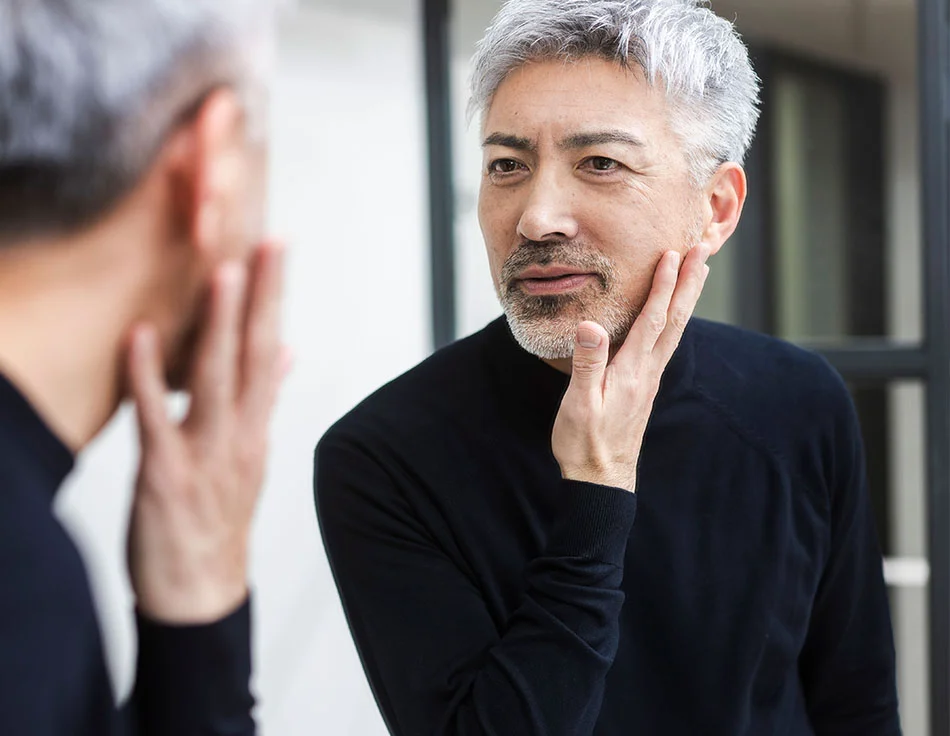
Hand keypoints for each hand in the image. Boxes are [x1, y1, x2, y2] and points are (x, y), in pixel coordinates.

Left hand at [126, 241, 287, 623]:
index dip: (274, 298)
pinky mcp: (165, 475)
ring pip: (217, 379)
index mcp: (256, 428)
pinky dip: (149, 376)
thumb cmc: (220, 522)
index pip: (271, 349)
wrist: (202, 592)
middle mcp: (238, 435)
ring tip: (224, 272)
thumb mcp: (251, 458)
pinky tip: (142, 336)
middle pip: (256, 355)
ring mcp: (204, 453)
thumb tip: (287, 353)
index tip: (277, 250)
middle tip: (269, 243)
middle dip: (262, 295)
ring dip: (221, 324)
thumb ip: (265, 402)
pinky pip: (158, 418)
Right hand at [551, 245, 709, 492]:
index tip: (674, 254)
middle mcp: (647, 372)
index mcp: (632, 371)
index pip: (652, 319)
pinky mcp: (644, 387)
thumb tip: (590, 324)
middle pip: (674, 320)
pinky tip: (674, 316)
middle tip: (704, 251)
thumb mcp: (579, 404)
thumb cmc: (585, 443)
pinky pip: (665, 343)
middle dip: (688, 283)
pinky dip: (674, 320)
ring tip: (698, 274)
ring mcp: (649, 379)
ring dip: (686, 299)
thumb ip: (587, 364)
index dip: (664, 286)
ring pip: (673, 331)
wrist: (602, 479)